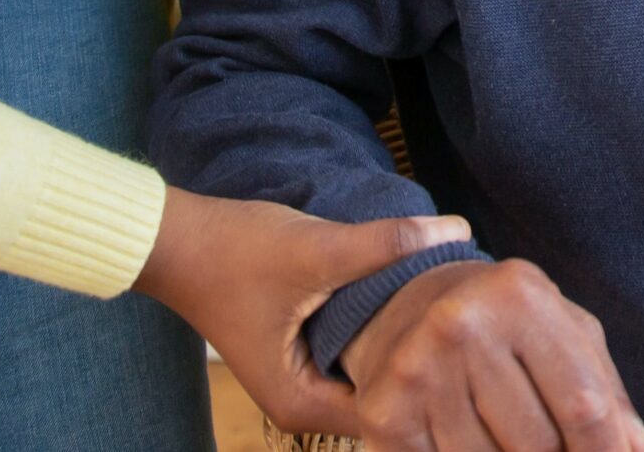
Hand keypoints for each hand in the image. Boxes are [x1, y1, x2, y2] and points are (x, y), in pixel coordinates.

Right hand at [132, 186, 471, 435]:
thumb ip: (385, 245)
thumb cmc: (233, 252)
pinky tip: (413, 297)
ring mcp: (303, 381)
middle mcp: (304, 405)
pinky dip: (382, 332)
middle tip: (467, 315)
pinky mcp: (304, 353)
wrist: (176, 239)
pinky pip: (357, 354)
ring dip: (405, 343)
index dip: (433, 372)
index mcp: (304, 404)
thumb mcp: (315, 249)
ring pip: (374, 373)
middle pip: (388, 395)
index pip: (393, 411)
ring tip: (447, 303)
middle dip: (425, 359)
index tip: (468, 334)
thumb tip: (457, 232)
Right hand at [342, 257, 643, 451]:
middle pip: (539, 446)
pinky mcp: (383, 412)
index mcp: (520, 297)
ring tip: (505, 437)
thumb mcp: (567, 337)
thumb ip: (610, 397)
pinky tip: (471, 440)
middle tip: (551, 448)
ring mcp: (416, 370)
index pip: (584, 406)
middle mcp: (462, 325)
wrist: (408, 303)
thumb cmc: (509, 326)